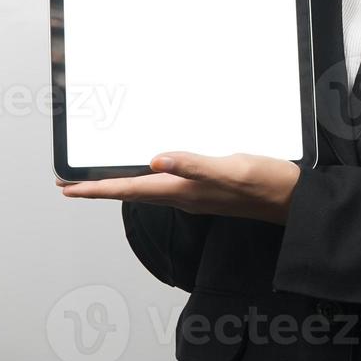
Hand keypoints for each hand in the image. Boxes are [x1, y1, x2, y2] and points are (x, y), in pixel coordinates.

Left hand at [57, 152, 300, 224]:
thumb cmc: (266, 185)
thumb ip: (194, 165)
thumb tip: (156, 161)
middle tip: (71, 182)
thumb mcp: (230, 169)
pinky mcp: (207, 187)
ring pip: (145, 189)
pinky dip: (146, 176)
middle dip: (98, 188)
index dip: (96, 189)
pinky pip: (165, 183)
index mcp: (183, 190)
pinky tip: (150, 167)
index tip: (67, 187)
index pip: (128, 189)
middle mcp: (184, 195)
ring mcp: (195, 193)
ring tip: (98, 178)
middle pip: (130, 191)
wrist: (292, 200)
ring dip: (119, 184)